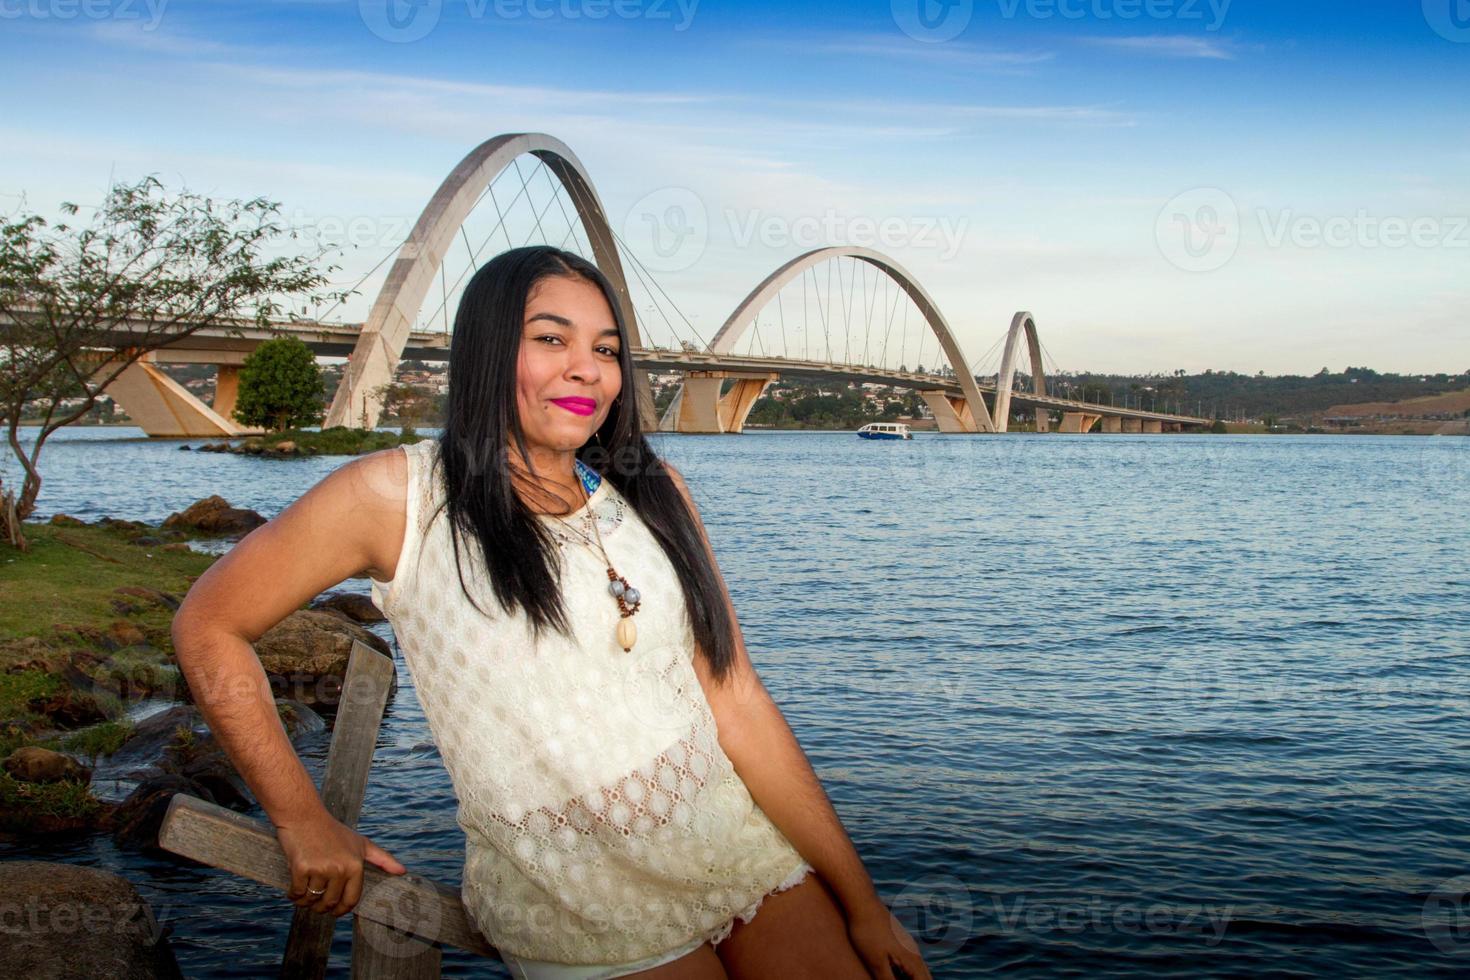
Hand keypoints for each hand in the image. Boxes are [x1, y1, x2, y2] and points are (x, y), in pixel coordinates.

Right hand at [275, 809, 406, 917]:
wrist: (304, 816)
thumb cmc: (333, 831)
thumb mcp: (361, 843)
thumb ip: (382, 858)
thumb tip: (403, 871)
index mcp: (355, 866)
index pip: (351, 900)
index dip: (341, 910)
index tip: (334, 911)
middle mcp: (340, 869)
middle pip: (330, 903)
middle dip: (321, 908)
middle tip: (315, 903)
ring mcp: (320, 869)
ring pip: (312, 900)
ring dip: (305, 903)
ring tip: (304, 896)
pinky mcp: (301, 868)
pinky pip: (297, 893)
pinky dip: (293, 896)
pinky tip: (294, 891)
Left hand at [847, 903, 932, 979]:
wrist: (862, 902)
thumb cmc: (867, 932)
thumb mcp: (876, 962)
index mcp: (912, 960)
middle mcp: (914, 953)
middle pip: (925, 978)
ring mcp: (908, 945)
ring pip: (919, 969)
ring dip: (917, 979)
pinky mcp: (899, 940)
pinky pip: (911, 961)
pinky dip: (910, 973)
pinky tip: (900, 973)